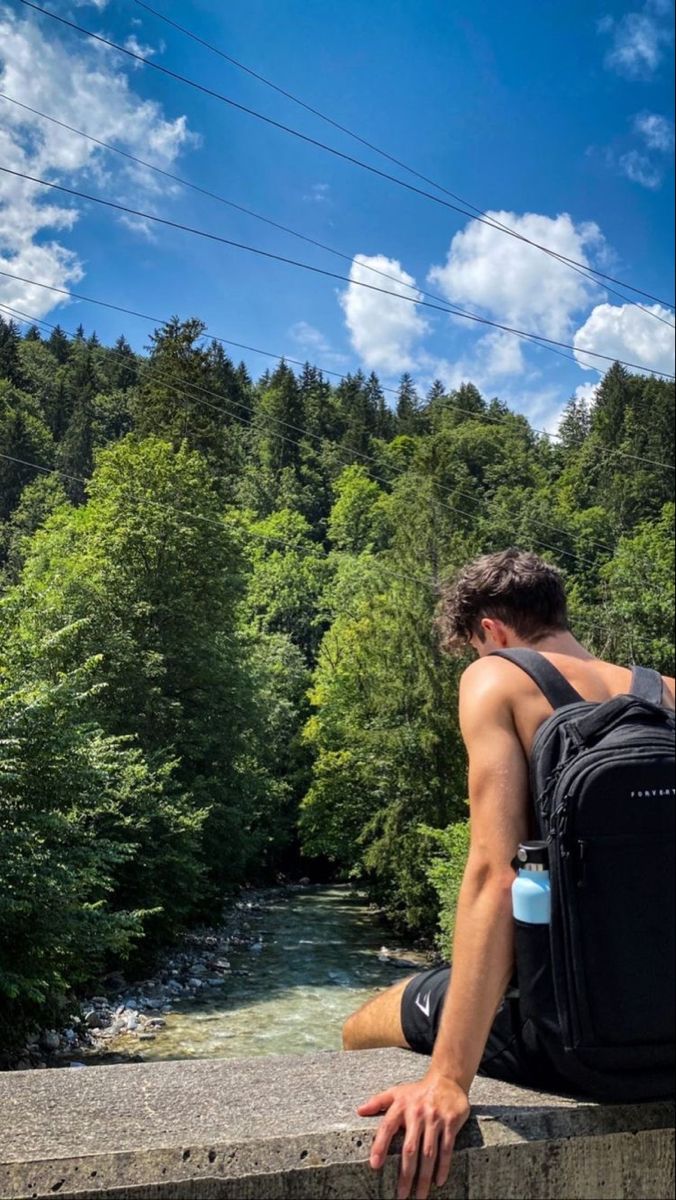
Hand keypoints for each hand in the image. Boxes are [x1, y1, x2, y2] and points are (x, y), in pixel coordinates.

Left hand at [357, 1069, 470, 1199]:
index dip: (380, 1146)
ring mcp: (434, 1118)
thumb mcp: (397, 1092)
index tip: (375, 1165)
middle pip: (409, 1148)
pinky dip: (443, 1167)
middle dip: (405, 1174)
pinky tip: (438, 1181)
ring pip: (428, 1153)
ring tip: (419, 1195)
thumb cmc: (418, 1091)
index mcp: (400, 1106)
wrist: (447, 1079)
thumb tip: (359, 1111)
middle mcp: (417, 1113)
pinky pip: (446, 1148)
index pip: (387, 1127)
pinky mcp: (450, 1122)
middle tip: (401, 1195)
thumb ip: (377, 1101)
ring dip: (424, 1176)